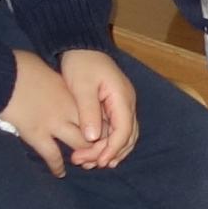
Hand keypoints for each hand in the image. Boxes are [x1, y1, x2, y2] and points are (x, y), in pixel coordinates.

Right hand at [2, 46, 94, 176]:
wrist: (2, 74)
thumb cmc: (21, 67)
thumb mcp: (47, 70)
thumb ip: (58, 83)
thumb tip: (56, 84)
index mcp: (72, 93)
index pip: (99, 112)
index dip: (105, 124)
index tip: (103, 132)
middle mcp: (69, 109)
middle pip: (96, 130)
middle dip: (100, 143)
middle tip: (98, 152)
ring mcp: (54, 123)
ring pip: (81, 145)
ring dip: (84, 157)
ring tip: (83, 164)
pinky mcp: (37, 134)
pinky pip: (53, 156)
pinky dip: (58, 167)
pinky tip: (60, 173)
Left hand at [60, 49, 137, 168]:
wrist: (80, 45)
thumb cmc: (80, 62)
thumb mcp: (81, 86)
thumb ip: (88, 111)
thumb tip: (92, 137)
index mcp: (122, 97)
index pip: (124, 130)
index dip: (112, 149)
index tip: (98, 162)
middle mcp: (127, 102)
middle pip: (127, 136)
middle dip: (110, 153)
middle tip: (87, 163)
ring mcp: (123, 104)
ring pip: (125, 135)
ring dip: (110, 151)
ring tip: (90, 162)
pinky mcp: (115, 105)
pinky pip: (118, 129)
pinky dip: (109, 143)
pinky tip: (95, 152)